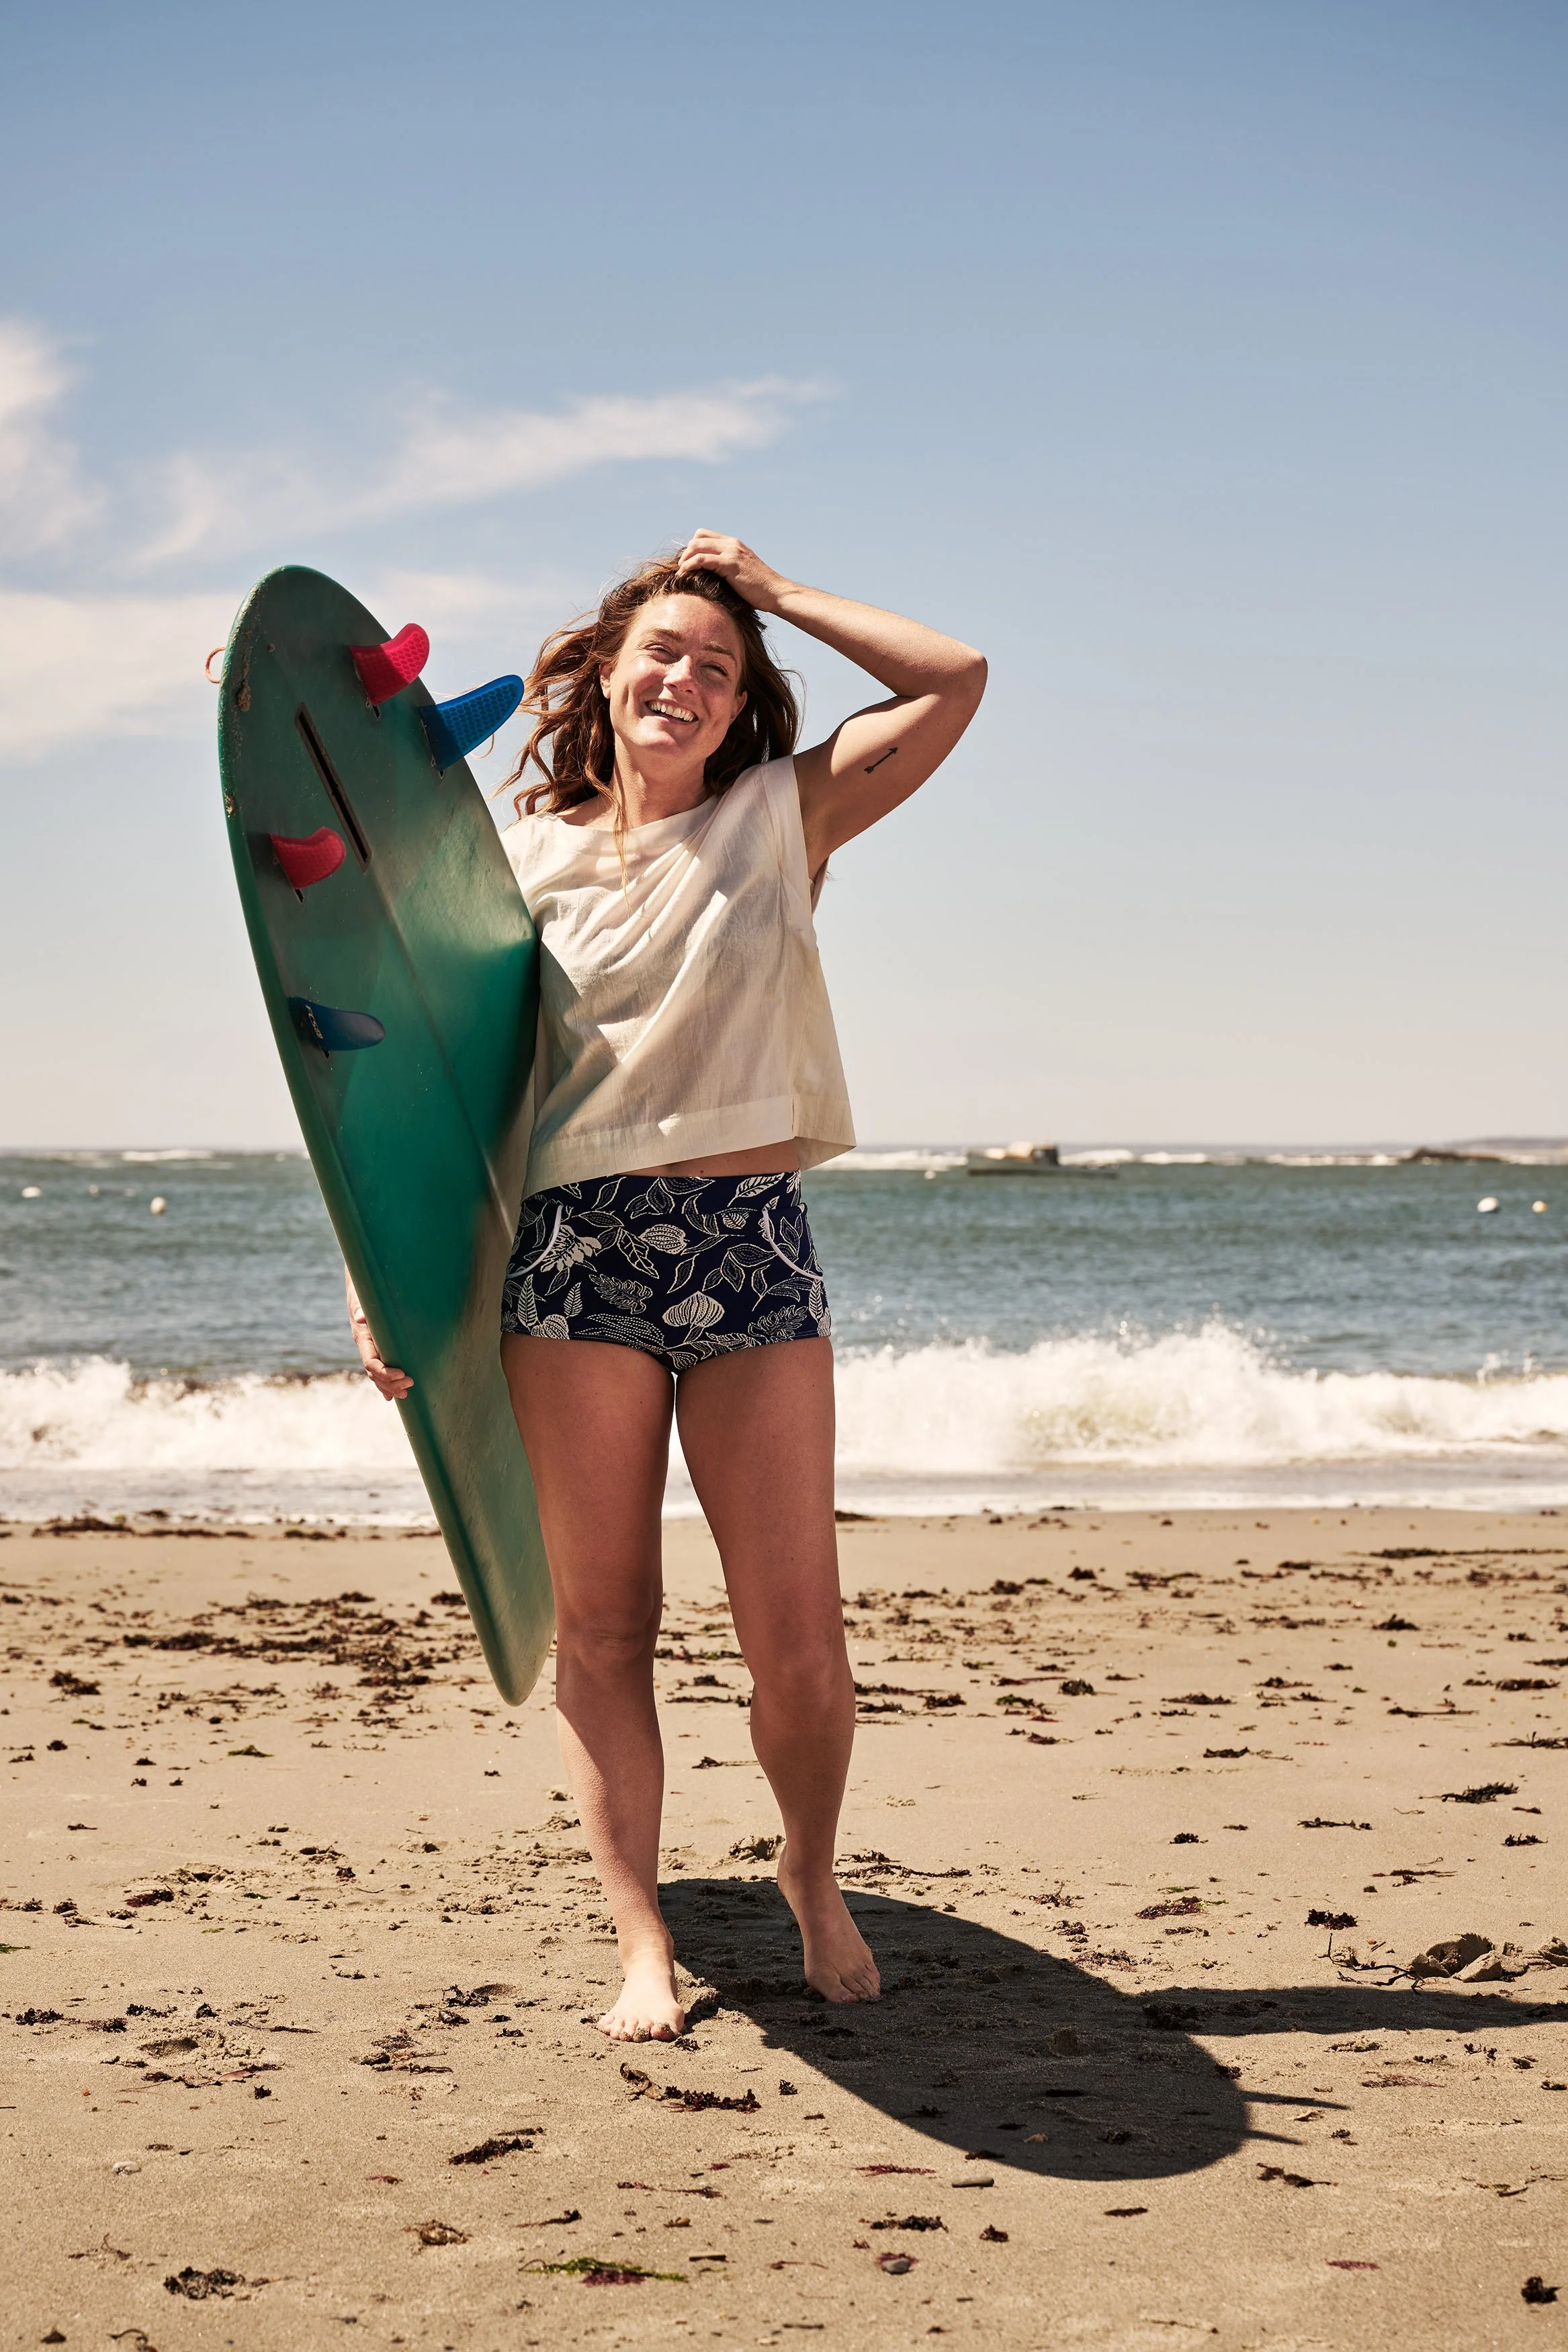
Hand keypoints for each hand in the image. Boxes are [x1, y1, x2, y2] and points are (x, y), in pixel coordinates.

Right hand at [345, 1266, 411, 1400]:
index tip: (403, 1374)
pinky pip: (379, 1369)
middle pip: (374, 1373)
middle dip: (391, 1383)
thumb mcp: (362, 1297)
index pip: (371, 1362)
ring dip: (389, 1386)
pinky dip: (385, 1383)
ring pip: (376, 1374)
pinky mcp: (376, 1347)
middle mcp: (364, 1346)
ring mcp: (369, 1348)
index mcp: (362, 1337)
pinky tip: (391, 1395)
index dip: (385, 1372)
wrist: (360, 1287)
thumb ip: (361, 1307)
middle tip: (410, 1386)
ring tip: (405, 1395)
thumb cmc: (365, 1291)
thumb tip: (360, 1316)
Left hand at [673, 530, 792, 614]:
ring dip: (685, 559)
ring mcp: (731, 552)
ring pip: (697, 546)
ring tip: (680, 573)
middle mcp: (732, 544)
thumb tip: (712, 578)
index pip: (705, 535)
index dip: (693, 547)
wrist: (776, 593)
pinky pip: (702, 559)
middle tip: (681, 569)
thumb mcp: (743, 573)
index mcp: (735, 544)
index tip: (687, 563)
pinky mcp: (730, 563)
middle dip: (686, 552)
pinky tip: (683, 575)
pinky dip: (689, 566)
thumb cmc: (760, 590)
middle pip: (698, 538)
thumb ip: (729, 569)